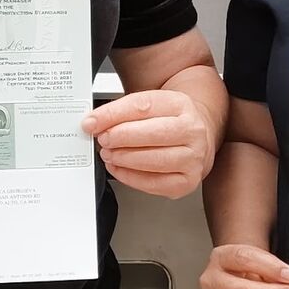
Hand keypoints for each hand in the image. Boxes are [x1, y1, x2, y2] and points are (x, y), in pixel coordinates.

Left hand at [81, 90, 213, 198]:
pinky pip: (154, 183)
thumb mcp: (149, 105)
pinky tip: (119, 168)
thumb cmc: (169, 120)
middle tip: (103, 139)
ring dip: (124, 159)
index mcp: (181, 105)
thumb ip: (121, 112)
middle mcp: (192, 130)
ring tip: (109, 154)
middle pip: (152, 133)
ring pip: (154, 160)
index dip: (113, 115)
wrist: (195, 135)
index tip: (93, 122)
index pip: (143, 106)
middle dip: (120, 137)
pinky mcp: (187, 181)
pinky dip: (130, 177)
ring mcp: (193, 157)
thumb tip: (93, 123)